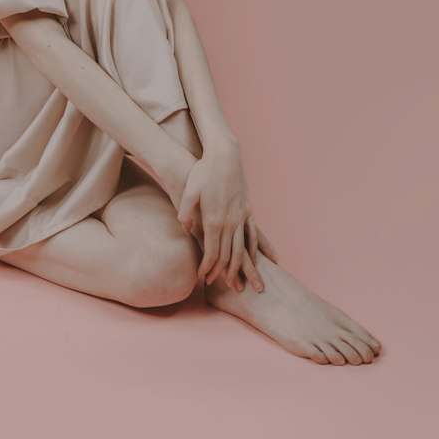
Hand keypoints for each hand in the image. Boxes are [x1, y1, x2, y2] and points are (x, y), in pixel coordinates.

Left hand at [176, 148, 277, 290]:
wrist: (225, 155)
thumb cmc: (204, 171)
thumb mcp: (189, 191)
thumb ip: (185, 212)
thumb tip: (185, 229)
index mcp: (214, 219)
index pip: (212, 252)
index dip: (207, 268)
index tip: (202, 278)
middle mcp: (230, 221)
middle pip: (228, 255)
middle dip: (221, 272)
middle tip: (214, 284)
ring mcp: (241, 216)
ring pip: (242, 248)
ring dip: (239, 266)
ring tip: (236, 281)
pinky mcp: (248, 209)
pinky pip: (253, 234)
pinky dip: (253, 249)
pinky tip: (254, 259)